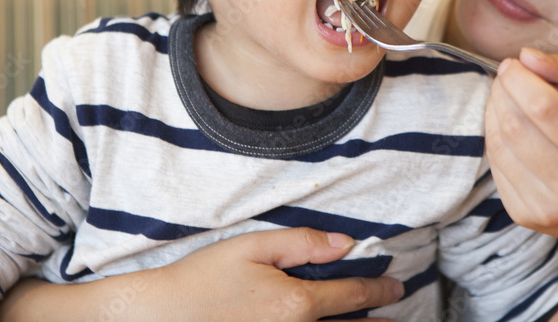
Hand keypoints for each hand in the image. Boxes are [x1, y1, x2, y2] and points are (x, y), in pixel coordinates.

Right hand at [0, 227, 403, 321]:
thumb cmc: (203, 279)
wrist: (161, 314)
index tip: (397, 288)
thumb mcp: (252, 246)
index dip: (380, 290)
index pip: (353, 296)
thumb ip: (302, 243)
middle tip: (396, 313)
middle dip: (376, 321)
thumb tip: (344, 243)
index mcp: (297, 302)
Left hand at [485, 49, 557, 242]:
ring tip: (505, 97)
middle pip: (516, 127)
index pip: (547, 110)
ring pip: (499, 144)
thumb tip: (525, 56)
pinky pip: (495, 164)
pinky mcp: (522, 215)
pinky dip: (493, 136)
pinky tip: (504, 125)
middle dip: (504, 91)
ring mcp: (546, 208)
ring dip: (494, 110)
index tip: (514, 63)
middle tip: (508, 76)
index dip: (521, 80)